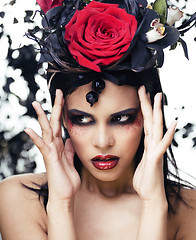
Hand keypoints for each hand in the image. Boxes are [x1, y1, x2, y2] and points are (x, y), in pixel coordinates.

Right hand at [25, 89, 80, 205]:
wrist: (65, 196)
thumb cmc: (68, 180)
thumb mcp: (72, 161)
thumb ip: (70, 150)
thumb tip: (70, 140)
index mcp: (60, 145)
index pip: (61, 125)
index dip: (62, 112)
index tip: (65, 99)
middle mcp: (54, 146)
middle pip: (54, 123)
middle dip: (56, 107)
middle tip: (57, 92)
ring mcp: (51, 151)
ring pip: (46, 130)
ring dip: (41, 117)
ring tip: (36, 104)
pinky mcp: (49, 158)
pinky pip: (42, 146)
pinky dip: (35, 137)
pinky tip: (28, 129)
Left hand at [133, 86, 176, 203]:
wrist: (150, 194)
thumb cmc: (145, 177)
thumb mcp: (141, 159)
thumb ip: (144, 147)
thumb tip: (144, 139)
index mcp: (148, 143)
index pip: (145, 121)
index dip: (143, 108)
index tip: (139, 95)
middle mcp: (153, 143)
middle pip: (151, 120)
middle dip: (148, 104)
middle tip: (145, 88)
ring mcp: (156, 150)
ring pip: (157, 127)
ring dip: (158, 112)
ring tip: (159, 98)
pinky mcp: (156, 159)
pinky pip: (162, 145)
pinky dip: (168, 135)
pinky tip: (172, 124)